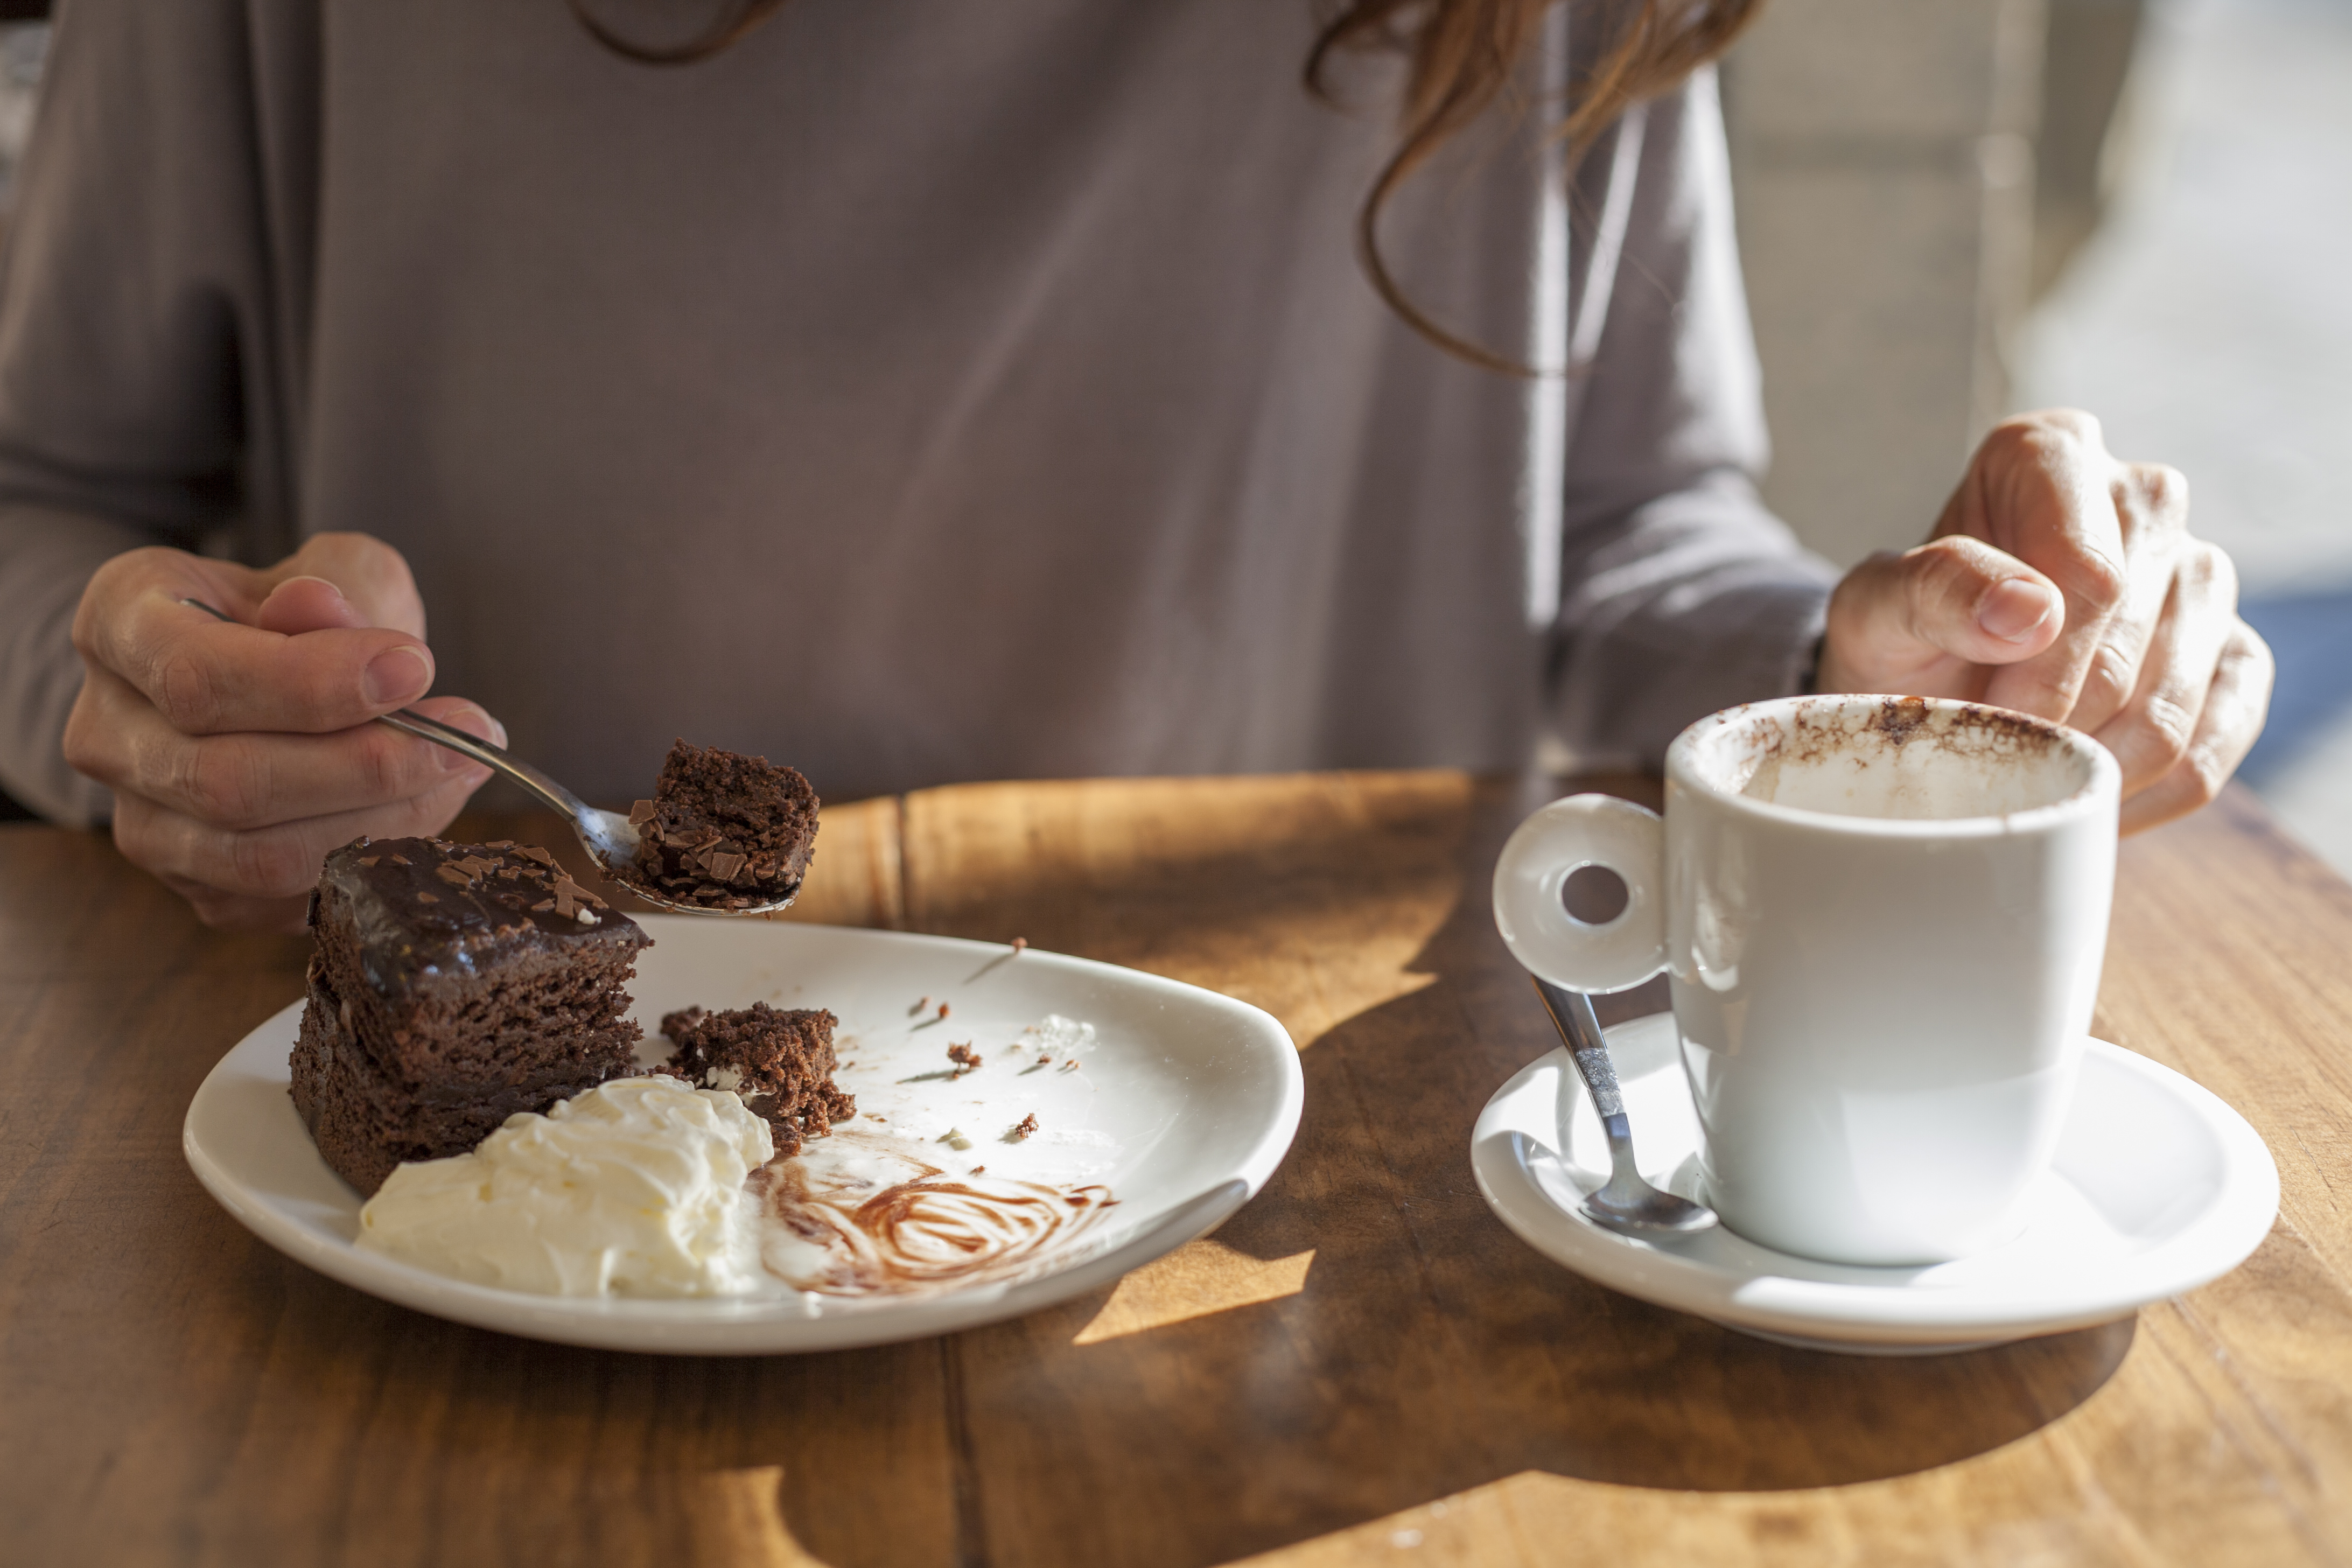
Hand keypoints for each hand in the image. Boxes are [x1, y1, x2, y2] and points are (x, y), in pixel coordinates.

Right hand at [62, 533, 503, 930]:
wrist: (285, 675)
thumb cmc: (308, 614)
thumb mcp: (335, 569)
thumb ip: (337, 585)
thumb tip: (318, 608)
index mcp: (120, 622)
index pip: (195, 674)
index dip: (309, 681)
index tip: (413, 666)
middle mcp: (106, 729)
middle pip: (227, 779)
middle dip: (366, 764)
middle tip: (465, 733)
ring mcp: (142, 819)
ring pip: (260, 854)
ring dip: (382, 820)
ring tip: (459, 768)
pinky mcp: (197, 886)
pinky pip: (287, 899)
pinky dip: (372, 861)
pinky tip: (426, 809)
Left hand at [1817, 410, 2273, 833]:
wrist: (1926, 686)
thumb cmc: (1899, 637)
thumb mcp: (1875, 610)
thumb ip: (1933, 590)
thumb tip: (2034, 611)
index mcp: (2051, 455)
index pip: (2088, 572)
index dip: (2038, 668)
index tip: (1988, 714)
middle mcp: (2143, 498)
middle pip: (2130, 642)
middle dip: (2055, 721)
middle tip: (1996, 756)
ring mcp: (2199, 574)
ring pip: (2175, 705)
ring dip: (2096, 768)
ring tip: (2031, 778)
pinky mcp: (2232, 654)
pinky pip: (2213, 745)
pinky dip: (2143, 795)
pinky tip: (2083, 795)